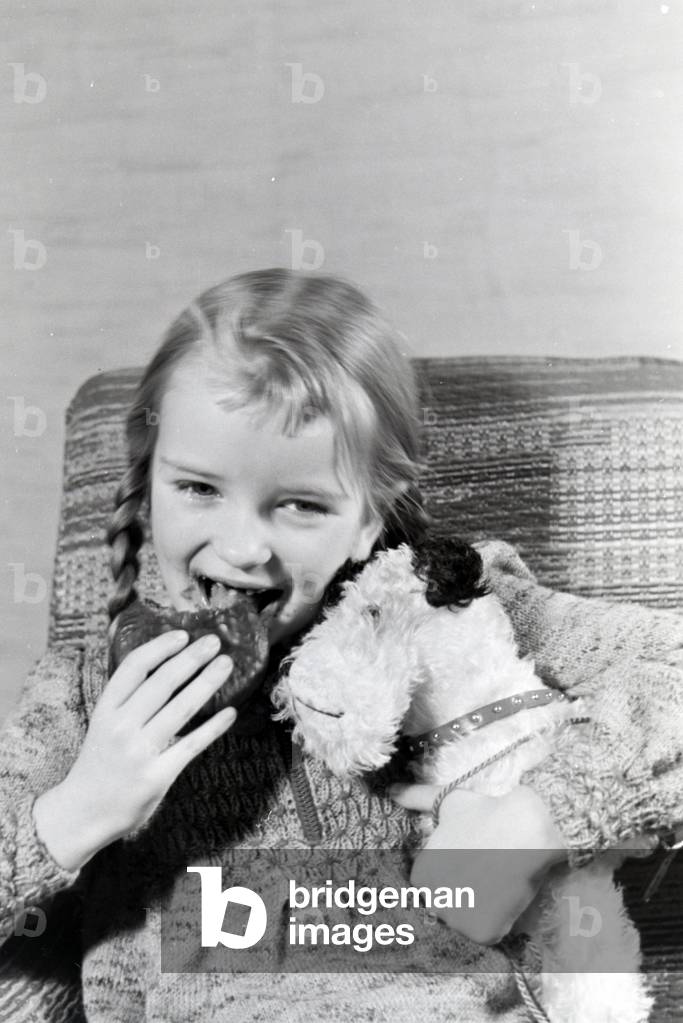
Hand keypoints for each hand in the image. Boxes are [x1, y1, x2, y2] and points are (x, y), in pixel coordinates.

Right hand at [34, 631, 235, 870]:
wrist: (83, 813)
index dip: (160, 647)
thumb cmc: (99, 763)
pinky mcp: (158, 776)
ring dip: (207, 682)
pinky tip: (230, 712)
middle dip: (191, 658)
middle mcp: (121, 727)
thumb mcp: (102, 725)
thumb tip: (165, 665)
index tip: (182, 634)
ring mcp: (139, 752)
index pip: (134, 667)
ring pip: (181, 708)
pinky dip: (214, 727)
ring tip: (226, 665)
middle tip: (214, 641)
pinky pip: (192, 744)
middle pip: (162, 683)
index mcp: (105, 710)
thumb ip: (127, 699)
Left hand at [390, 783, 566, 944]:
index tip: (474, 861)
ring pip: (470, 921)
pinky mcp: (481, 932)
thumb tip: (391, 791)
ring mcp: (456, 919)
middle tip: (489, 871)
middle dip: (469, 893)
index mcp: (421, 876)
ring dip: (484, 908)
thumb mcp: (447, 801)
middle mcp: (432, 900)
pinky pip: (489, 933)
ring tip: (498, 882)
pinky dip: (500, 921)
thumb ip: (416, 797)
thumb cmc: (484, 812)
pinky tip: (505, 896)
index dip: (460, 875)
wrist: (524, 827)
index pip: (437, 887)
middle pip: (452, 905)